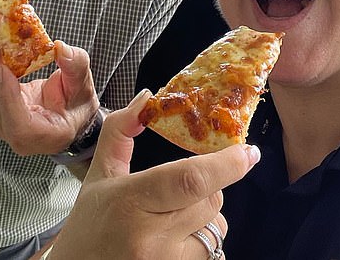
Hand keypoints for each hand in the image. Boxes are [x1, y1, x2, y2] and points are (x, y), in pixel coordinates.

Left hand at [0, 25, 99, 155]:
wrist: (69, 116)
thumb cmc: (77, 106)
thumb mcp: (83, 87)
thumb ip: (75, 67)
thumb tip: (61, 48)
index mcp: (42, 135)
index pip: (18, 122)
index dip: (7, 96)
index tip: (1, 67)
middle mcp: (16, 134)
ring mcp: (2, 121)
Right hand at [46, 90, 260, 259]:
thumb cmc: (90, 224)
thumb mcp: (100, 173)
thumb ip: (121, 131)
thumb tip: (147, 97)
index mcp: (130, 201)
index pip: (189, 180)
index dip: (226, 165)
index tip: (249, 152)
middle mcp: (151, 237)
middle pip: (209, 199)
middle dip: (209, 184)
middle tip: (183, 185)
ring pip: (215, 227)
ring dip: (205, 215)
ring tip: (172, 217)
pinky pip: (210, 251)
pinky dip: (201, 240)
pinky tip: (174, 240)